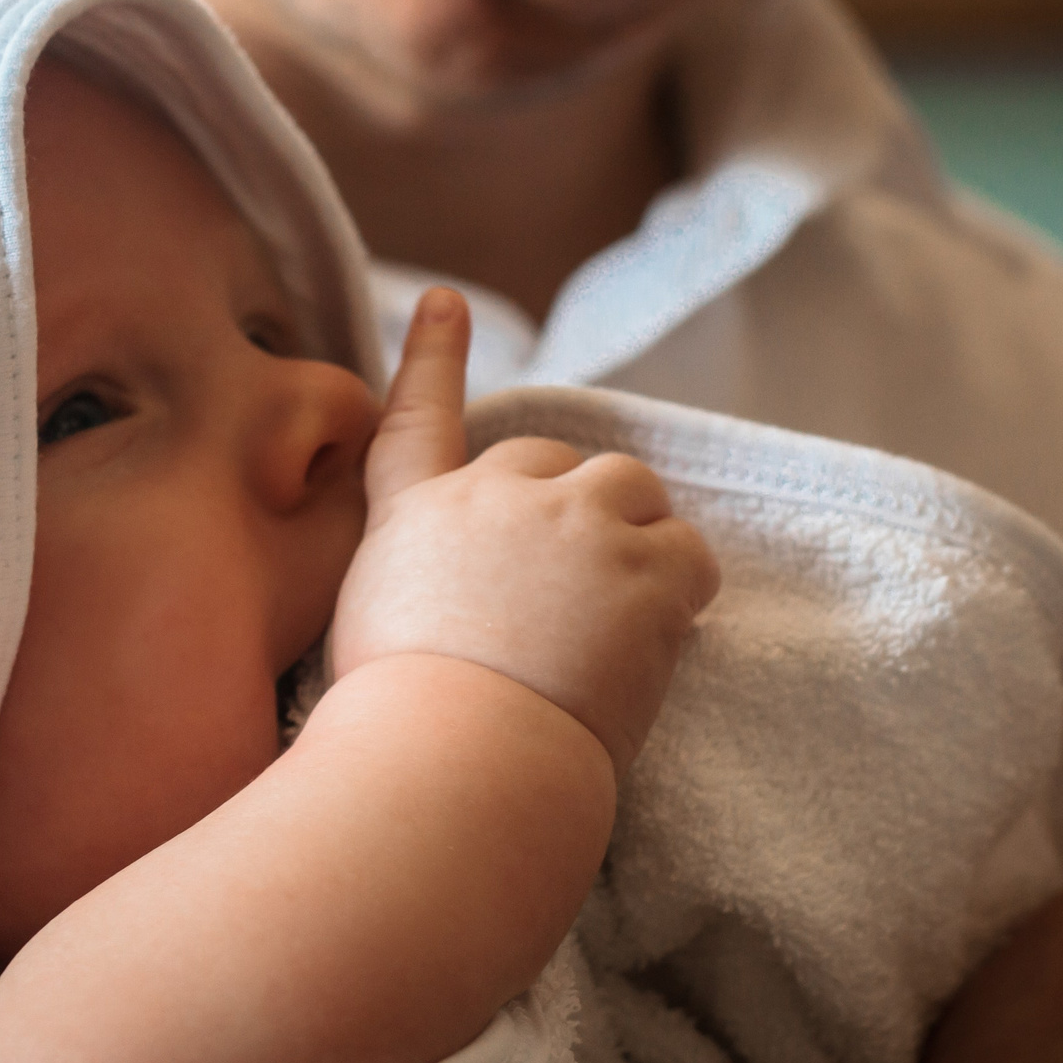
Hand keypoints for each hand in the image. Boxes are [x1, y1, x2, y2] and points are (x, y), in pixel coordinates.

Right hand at [330, 289, 719, 775]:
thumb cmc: (401, 725)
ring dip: (637, 537)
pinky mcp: (641, 568)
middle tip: (573, 600)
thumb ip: (418, 579)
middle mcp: (493, 498)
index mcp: (416, 515)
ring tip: (618, 617)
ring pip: (633, 489)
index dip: (432, 355)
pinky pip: (690, 554)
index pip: (417, 417)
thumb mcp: (372, 625)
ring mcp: (572, 524)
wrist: (454, 760)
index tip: (445, 302)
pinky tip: (655, 643)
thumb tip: (461, 592)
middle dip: (574, 514)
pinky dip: (682, 591)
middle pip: (556, 462)